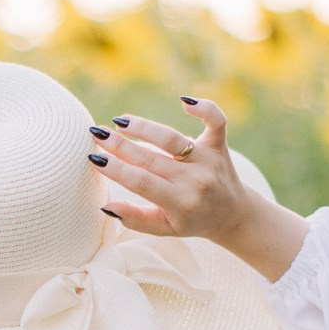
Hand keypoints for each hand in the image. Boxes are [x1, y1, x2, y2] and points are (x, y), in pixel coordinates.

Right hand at [91, 98, 251, 244]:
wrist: (233, 215)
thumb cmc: (192, 221)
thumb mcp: (164, 228)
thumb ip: (135, 219)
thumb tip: (106, 206)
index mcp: (180, 203)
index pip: (142, 183)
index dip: (116, 170)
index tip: (94, 158)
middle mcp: (195, 180)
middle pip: (151, 159)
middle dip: (120, 145)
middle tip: (96, 133)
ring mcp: (209, 160)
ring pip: (173, 139)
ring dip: (145, 127)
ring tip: (121, 121)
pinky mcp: (219, 145)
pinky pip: (216, 121)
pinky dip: (204, 107)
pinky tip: (183, 101)